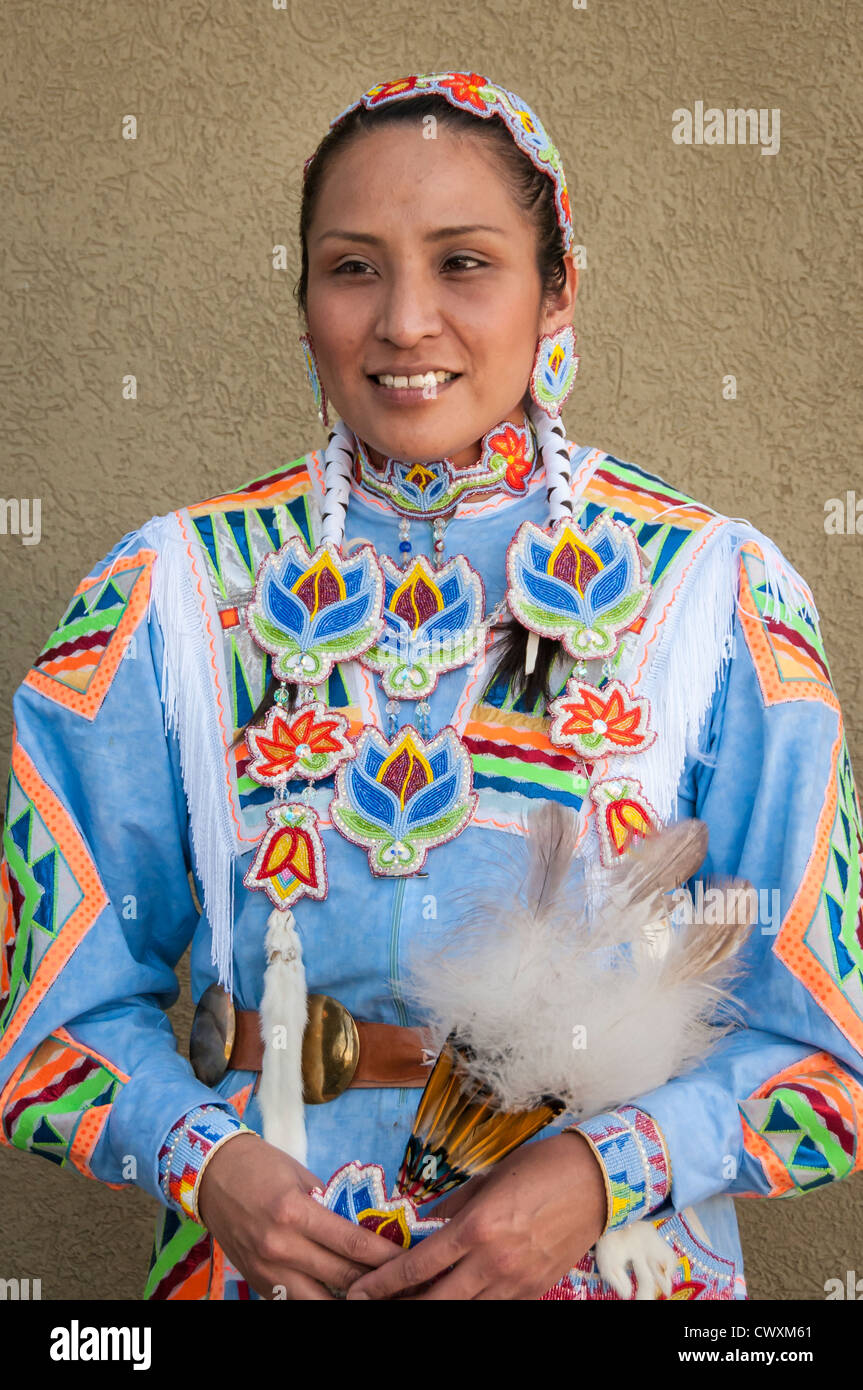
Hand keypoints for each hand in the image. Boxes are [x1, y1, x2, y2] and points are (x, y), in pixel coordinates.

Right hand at [197, 1133, 401, 1299]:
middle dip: (374, 1280)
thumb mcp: (301, 1176)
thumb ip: (330, 1207)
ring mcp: (267, 1270)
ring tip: (368, 1291)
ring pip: (318, 1302)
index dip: (384, 1256)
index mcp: (295, 1213)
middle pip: (342, 1277)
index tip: (406, 1259)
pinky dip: (317, 1299)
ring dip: (347, 1297)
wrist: (211, 1174)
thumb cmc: (260, 1166)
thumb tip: (363, 1229)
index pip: (351, 1243)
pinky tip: (337, 1293)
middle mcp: (281, 1247)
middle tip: (397, 1279)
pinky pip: (294, 1301)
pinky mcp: (257, 1283)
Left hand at [345, 1131, 607, 1299]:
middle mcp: (493, 1261)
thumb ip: (452, 1206)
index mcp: (476, 1228)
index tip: (360, 1292)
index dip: (383, 1285)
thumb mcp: (487, 1178)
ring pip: (465, 1312)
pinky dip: (473, 1304)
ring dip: (437, 1307)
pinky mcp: (535, 1291)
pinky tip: (460, 1295)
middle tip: (377, 1305)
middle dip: (402, 1306)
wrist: (596, 1180)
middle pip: (435, 1302)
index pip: (417, 1267)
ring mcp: (516, 1281)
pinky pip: (496, 1308)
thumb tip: (424, 1223)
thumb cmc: (540, 1168)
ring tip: (416, 1301)